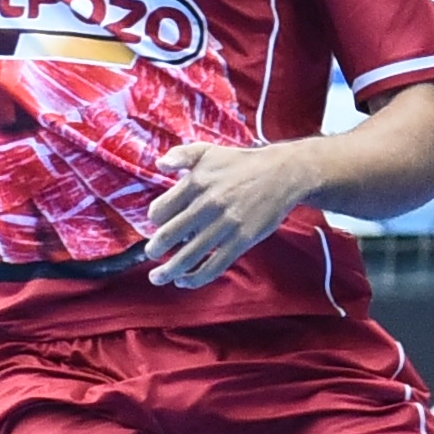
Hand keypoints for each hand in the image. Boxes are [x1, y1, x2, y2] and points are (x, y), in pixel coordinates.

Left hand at [138, 139, 306, 284]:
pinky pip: (214, 266)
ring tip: (157, 277)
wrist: (282, 173)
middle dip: (153, 250)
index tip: (157, 225)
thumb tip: (159, 165)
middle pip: (168, 236)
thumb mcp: (207, 150)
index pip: (160, 211)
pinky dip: (196, 278)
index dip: (154, 221)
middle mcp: (207, 205)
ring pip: (188, 256)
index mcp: (195, 183)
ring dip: (168, 271)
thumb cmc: (240, 163)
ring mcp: (225, 225)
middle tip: (151, 255)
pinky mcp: (241, 240)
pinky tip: (184, 282)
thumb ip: (180, 155)